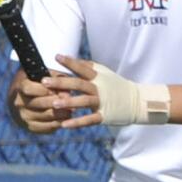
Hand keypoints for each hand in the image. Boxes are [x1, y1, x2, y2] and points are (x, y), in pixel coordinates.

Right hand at [9, 67, 76, 133]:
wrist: (24, 100)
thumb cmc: (39, 83)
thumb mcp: (45, 75)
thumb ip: (56, 79)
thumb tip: (67, 94)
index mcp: (20, 86)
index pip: (29, 89)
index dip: (44, 89)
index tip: (55, 89)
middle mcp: (19, 102)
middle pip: (39, 103)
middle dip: (56, 102)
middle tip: (70, 100)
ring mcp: (24, 116)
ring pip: (46, 115)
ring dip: (61, 113)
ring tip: (72, 109)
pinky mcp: (31, 127)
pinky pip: (47, 126)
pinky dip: (59, 122)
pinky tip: (67, 117)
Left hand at [46, 54, 170, 127]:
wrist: (137, 102)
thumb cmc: (117, 86)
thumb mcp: (106, 73)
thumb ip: (89, 67)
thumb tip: (70, 59)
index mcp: (99, 77)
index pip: (83, 68)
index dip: (70, 62)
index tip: (56, 57)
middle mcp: (100, 88)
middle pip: (79, 84)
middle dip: (61, 82)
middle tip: (44, 82)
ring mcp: (102, 102)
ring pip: (83, 101)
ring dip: (68, 102)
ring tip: (53, 104)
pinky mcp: (105, 116)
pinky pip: (89, 119)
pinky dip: (77, 122)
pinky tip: (64, 125)